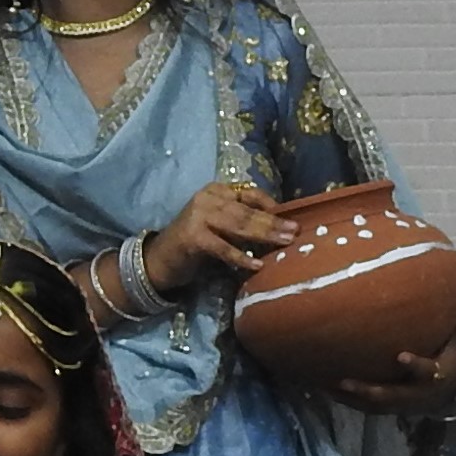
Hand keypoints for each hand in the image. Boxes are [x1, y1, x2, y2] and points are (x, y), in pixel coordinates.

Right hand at [150, 179, 289, 291]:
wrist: (160, 258)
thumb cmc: (196, 242)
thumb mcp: (220, 224)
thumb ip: (242, 220)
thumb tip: (279, 226)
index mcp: (216, 191)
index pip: (250, 194)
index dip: (271, 205)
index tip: (292, 216)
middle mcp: (208, 198)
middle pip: (247, 211)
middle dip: (273, 222)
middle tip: (295, 231)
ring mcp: (199, 216)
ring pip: (239, 225)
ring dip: (264, 235)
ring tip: (284, 242)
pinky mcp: (193, 237)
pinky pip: (223, 248)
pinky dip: (241, 257)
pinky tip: (256, 264)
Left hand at [328, 292, 455, 415]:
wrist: (448, 394)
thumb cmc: (450, 358)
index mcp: (434, 376)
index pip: (424, 371)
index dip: (413, 365)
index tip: (400, 355)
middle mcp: (416, 394)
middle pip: (390, 396)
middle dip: (367, 391)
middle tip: (345, 381)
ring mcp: (400, 404)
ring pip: (372, 405)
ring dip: (350, 398)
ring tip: (325, 386)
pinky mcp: (389, 409)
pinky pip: (365, 408)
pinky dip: (346, 401)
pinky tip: (324, 389)